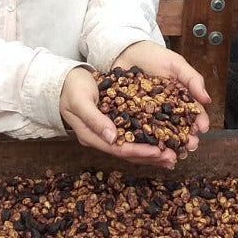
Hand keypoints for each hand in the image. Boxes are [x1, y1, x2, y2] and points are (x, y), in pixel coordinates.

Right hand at [59, 66, 181, 170]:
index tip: (159, 152)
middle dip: (150, 156)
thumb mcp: (80, 100)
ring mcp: (107, 132)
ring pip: (132, 147)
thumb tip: (112, 137)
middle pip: (128, 153)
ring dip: (151, 152)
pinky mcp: (114, 124)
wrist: (64, 80)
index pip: (118, 149)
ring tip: (172, 155)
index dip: (139, 151)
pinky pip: (133, 135)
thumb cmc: (71, 88)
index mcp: (90, 136)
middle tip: (173, 158)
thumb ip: (94, 118)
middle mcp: (100, 138)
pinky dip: (147, 139)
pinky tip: (162, 141)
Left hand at [112, 40, 211, 154]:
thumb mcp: (175, 64)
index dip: (199, 121)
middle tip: (190, 146)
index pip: (193, 112)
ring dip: (168, 145)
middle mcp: (166, 110)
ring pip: (160, 133)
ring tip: (173, 153)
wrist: (126, 50)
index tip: (203, 128)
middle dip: (186, 138)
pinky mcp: (131, 117)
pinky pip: (138, 130)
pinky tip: (148, 150)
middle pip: (178, 127)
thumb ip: (191, 79)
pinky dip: (144, 141)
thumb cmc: (154, 55)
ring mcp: (148, 115)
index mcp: (180, 98)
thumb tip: (207, 99)